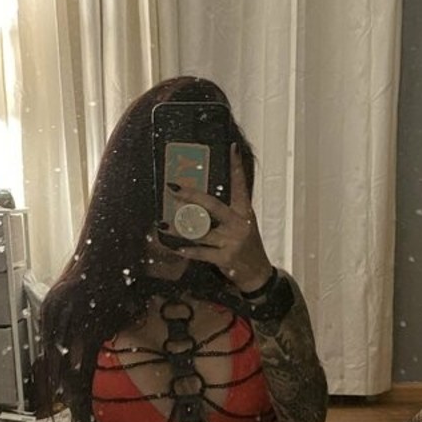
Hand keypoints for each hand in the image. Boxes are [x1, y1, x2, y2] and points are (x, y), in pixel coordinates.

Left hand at [163, 144, 273, 292]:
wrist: (258, 274)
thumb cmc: (247, 246)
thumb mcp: (244, 225)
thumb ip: (229, 212)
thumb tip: (202, 199)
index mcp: (244, 212)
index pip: (240, 186)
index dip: (236, 167)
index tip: (232, 148)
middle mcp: (239, 224)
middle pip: (212, 205)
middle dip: (191, 196)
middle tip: (173, 187)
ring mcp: (231, 241)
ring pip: (201, 232)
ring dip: (180, 228)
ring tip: (163, 224)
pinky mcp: (224, 258)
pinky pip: (201, 253)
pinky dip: (187, 250)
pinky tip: (175, 247)